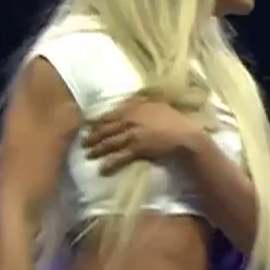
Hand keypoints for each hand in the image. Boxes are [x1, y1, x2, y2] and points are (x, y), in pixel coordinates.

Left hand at [83, 97, 200, 174]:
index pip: (111, 114)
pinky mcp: (137, 149)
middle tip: (83, 142)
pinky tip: (102, 169)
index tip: (89, 125)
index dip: (99, 121)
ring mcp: (133, 135)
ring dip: (98, 149)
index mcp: (135, 108)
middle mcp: (130, 120)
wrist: (185, 136)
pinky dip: (110, 164)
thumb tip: (132, 100)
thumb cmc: (175, 120)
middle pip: (107, 128)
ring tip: (88, 155)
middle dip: (93, 136)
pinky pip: (119, 158)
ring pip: (110, 142)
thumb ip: (144, 102)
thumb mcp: (159, 105)